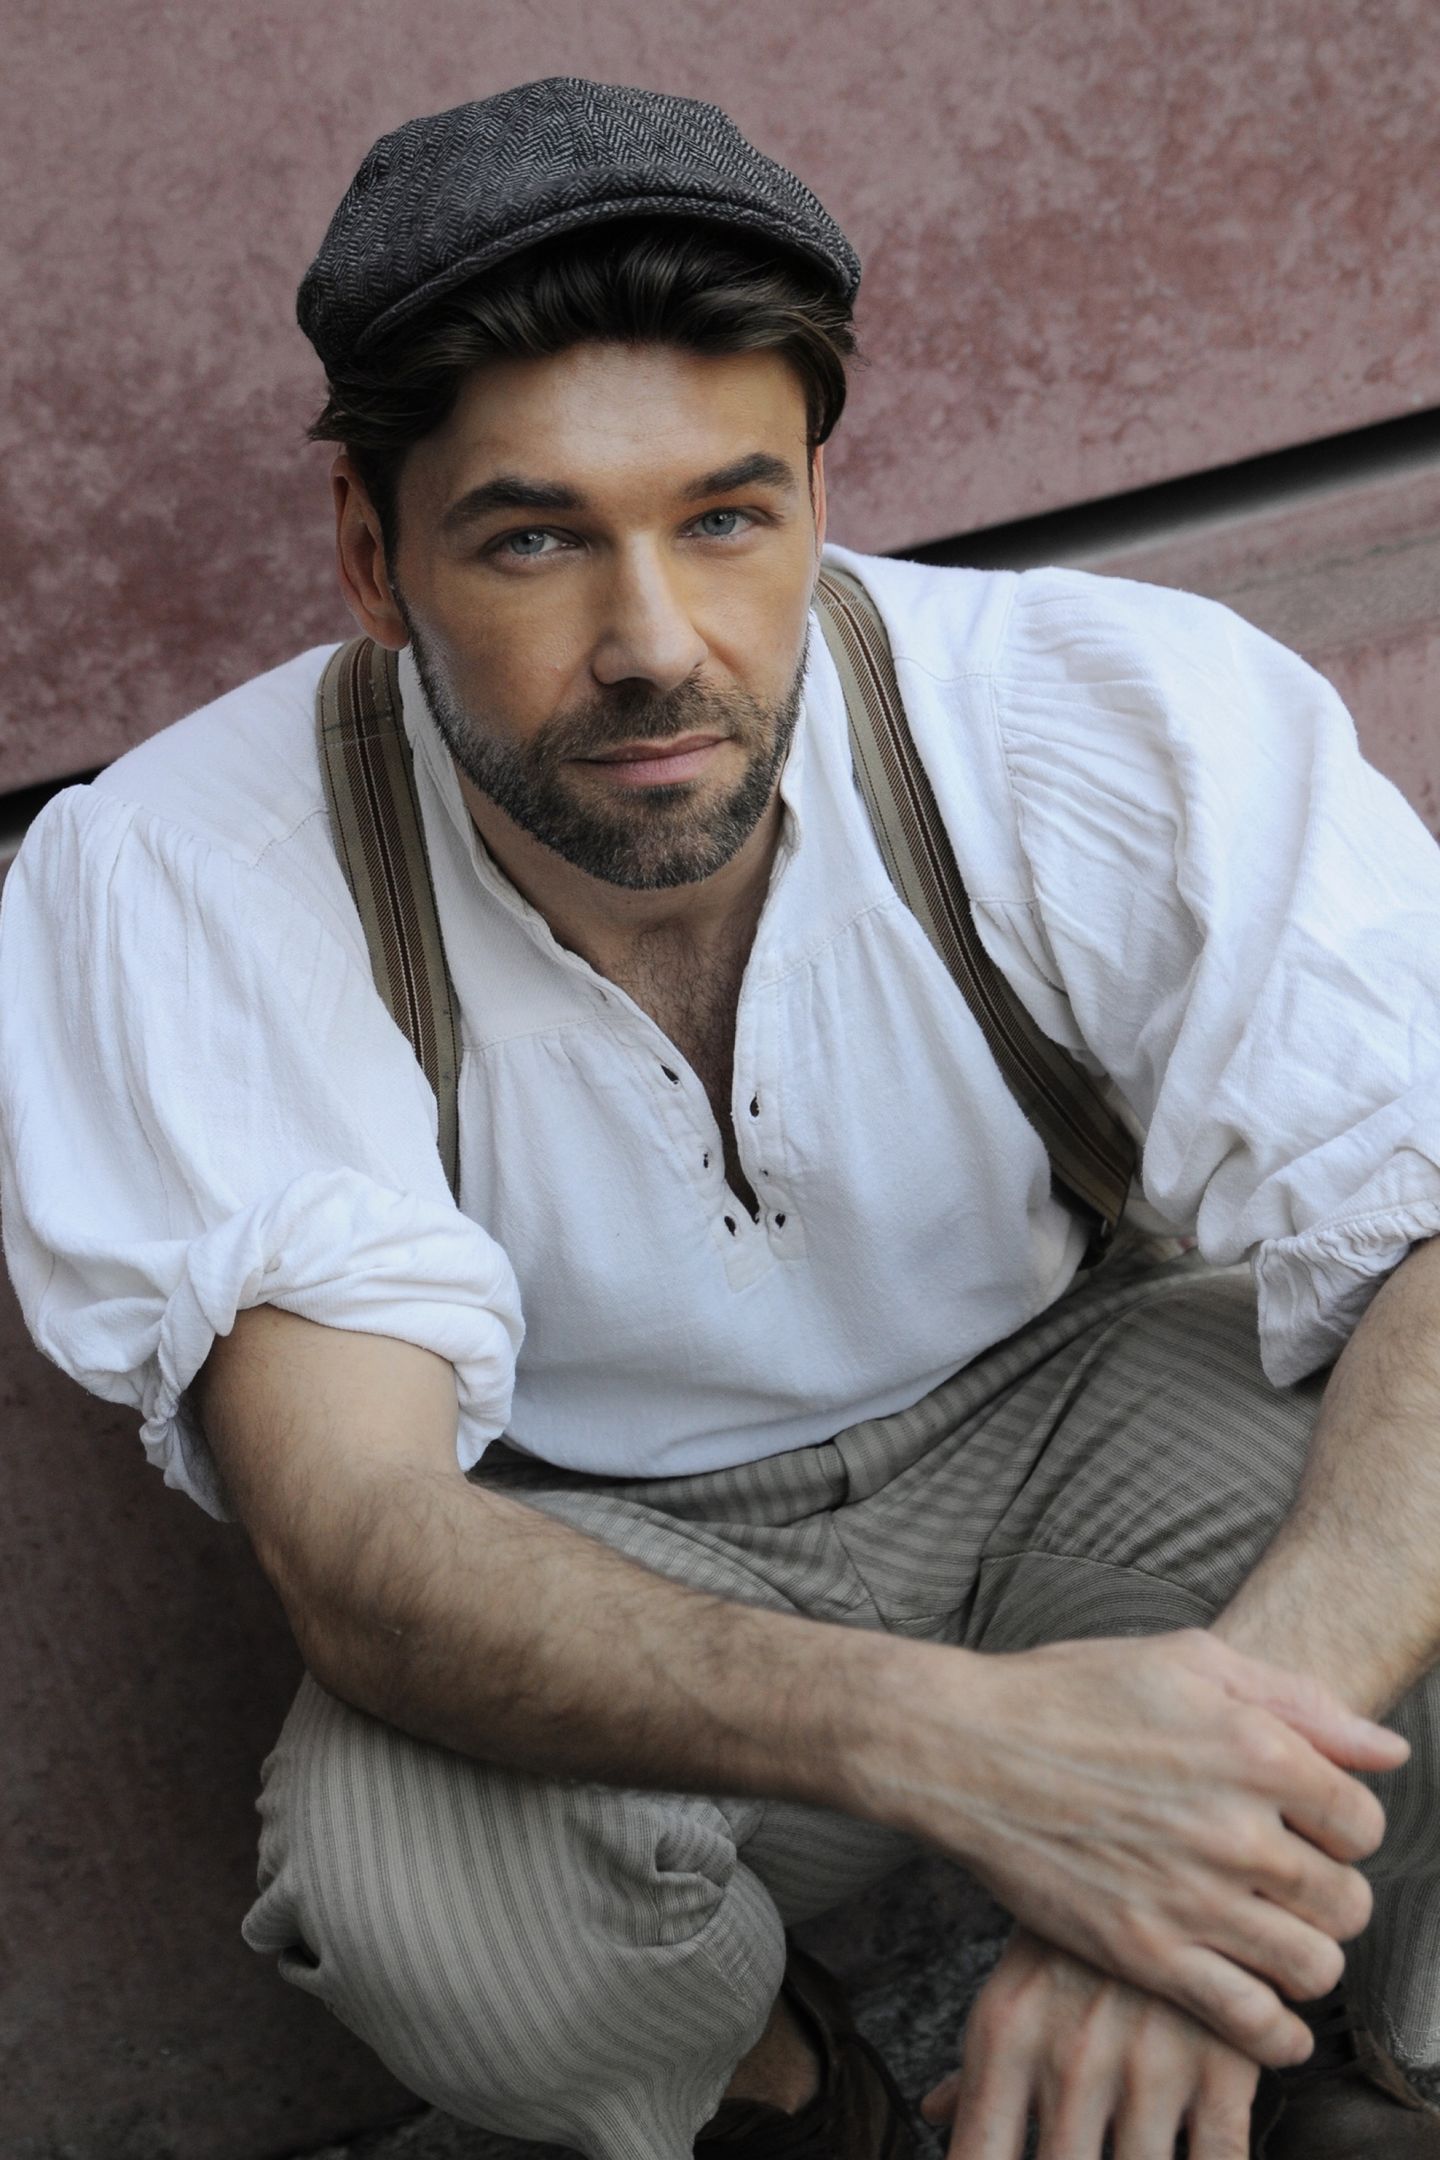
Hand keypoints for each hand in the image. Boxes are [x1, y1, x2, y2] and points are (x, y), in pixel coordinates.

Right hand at [855, 1628, 1405, 2064]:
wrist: (966, 1748)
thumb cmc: (1073, 1693)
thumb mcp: (1188, 1660)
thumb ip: (1297, 1700)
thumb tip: (1387, 1750)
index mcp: (1254, 1750)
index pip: (1363, 1822)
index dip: (1343, 1824)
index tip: (1309, 1825)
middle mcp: (1235, 1829)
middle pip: (1347, 1899)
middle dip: (1330, 1892)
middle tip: (1291, 1881)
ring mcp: (1191, 1898)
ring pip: (1313, 1965)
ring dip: (1308, 1956)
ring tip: (1276, 1935)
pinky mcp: (1145, 1952)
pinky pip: (1250, 2021)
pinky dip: (1277, 2033)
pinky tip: (1270, 2017)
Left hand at [921, 1928, 1261, 2159]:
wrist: (1153, 1822)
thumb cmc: (1073, 1917)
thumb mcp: (1014, 1979)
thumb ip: (976, 2067)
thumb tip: (938, 2115)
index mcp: (1005, 2041)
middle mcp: (1070, 2060)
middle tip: (1077, 2144)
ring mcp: (1151, 2063)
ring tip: (1134, 2141)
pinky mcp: (1226, 2061)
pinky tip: (1200, 2150)